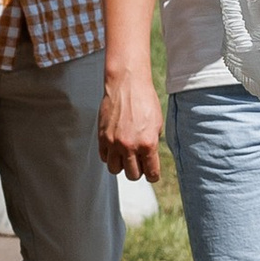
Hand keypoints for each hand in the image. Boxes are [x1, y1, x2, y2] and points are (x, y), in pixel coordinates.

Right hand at [100, 66, 165, 185]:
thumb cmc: (145, 101)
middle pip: (132, 175)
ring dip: (122, 165)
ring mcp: (114, 142)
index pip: (151, 173)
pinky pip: (104, 157)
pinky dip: (110, 156)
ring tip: (126, 156)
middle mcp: (130, 146)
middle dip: (137, 171)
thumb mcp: (157, 124)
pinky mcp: (102, 137)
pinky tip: (116, 148)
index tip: (151, 173)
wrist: (127, 85)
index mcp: (148, 144)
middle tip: (139, 163)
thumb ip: (153, 143)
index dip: (152, 175)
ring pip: (115, 169)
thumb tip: (149, 158)